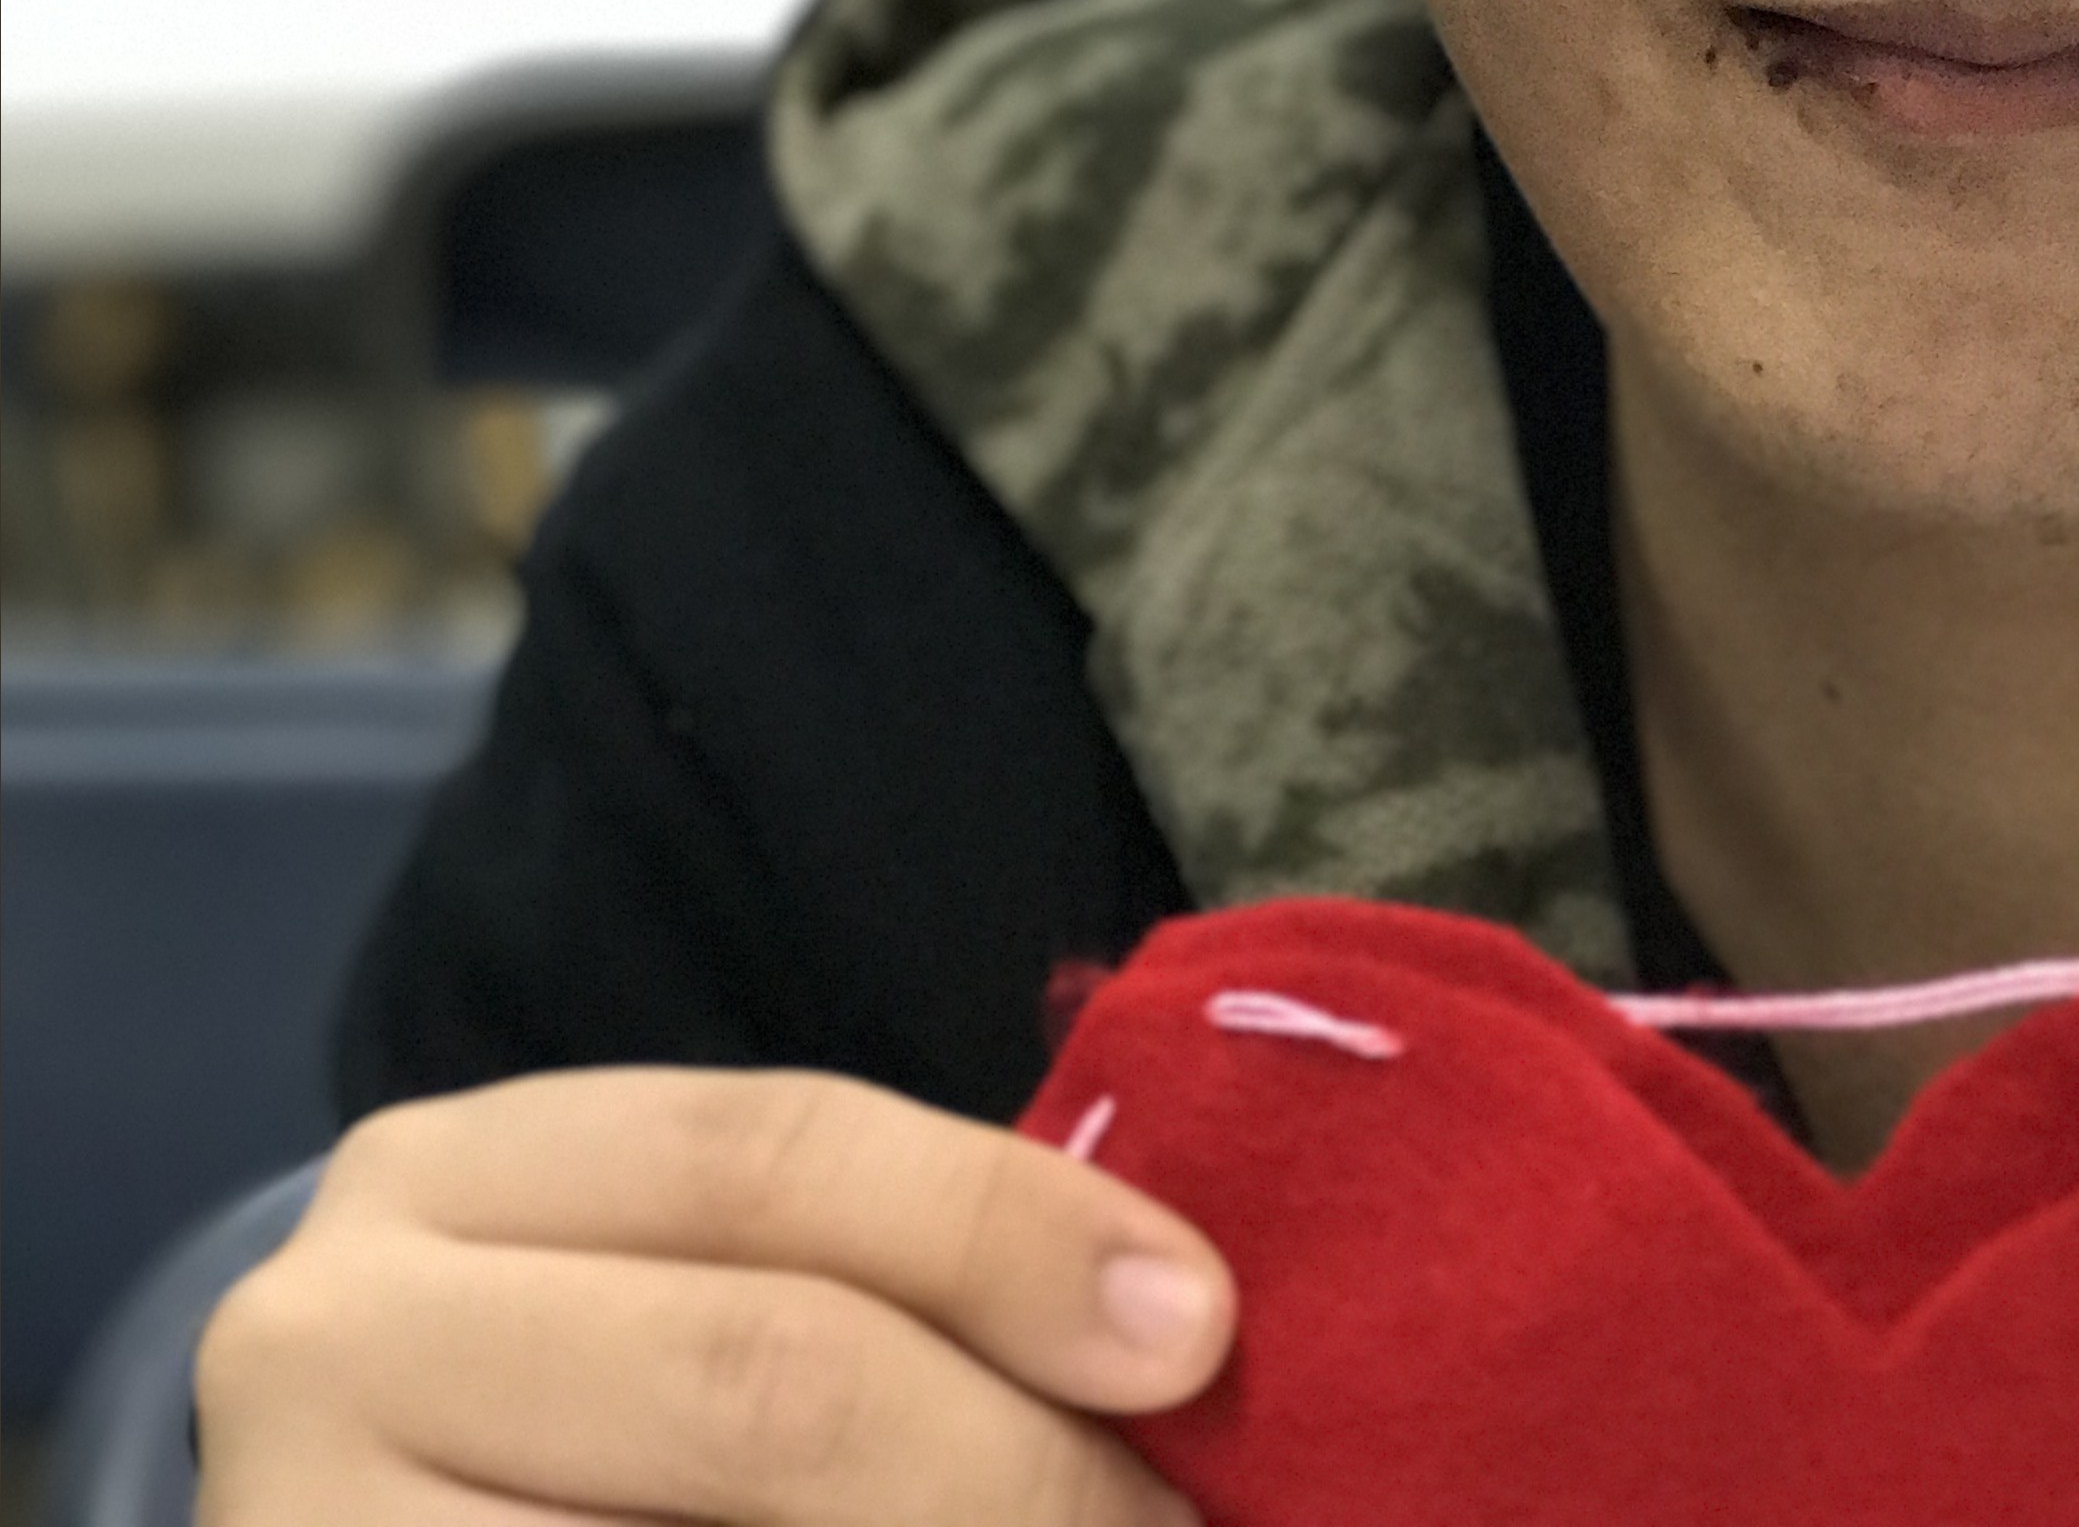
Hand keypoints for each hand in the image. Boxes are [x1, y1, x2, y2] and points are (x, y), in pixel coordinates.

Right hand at [195, 1064, 1234, 1521]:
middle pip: (767, 1376)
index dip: (1005, 1229)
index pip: (770, 1155)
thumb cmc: (572, 1422)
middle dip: (1016, 1465)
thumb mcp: (674, 1296)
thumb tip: (1170, 1329)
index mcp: (446, 1179)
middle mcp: (335, 1344)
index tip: (1202, 1326)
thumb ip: (878, 1282)